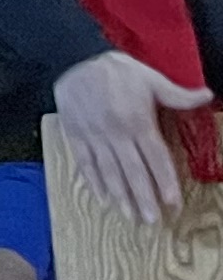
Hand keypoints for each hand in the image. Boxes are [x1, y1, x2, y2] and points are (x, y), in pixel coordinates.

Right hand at [51, 48, 211, 223]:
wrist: (72, 58)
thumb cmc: (116, 69)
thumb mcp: (150, 78)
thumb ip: (177, 94)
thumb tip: (208, 95)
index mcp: (137, 121)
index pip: (155, 158)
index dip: (165, 182)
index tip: (172, 203)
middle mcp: (116, 134)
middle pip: (132, 171)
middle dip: (143, 197)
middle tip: (151, 221)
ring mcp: (94, 137)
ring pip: (109, 171)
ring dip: (120, 196)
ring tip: (130, 216)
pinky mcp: (75, 136)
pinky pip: (85, 163)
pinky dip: (93, 182)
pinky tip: (103, 198)